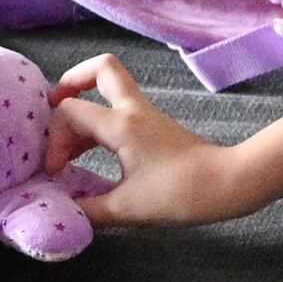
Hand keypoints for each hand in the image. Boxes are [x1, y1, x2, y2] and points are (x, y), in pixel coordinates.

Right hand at [46, 55, 248, 225]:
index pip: (70, 111)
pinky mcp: (155, 127)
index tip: (57, 171)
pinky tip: (92, 153)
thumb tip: (64, 212)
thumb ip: (88, 211)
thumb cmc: (182, 193)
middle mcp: (134, 110)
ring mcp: (146, 115)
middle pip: (100, 68)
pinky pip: (119, 110)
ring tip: (68, 146)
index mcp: (122, 125)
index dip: (54, 139)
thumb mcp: (128, 209)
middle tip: (52, 112)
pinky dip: (100, 123)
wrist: (229, 183)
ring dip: (84, 108)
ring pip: (109, 88)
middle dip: (70, 82)